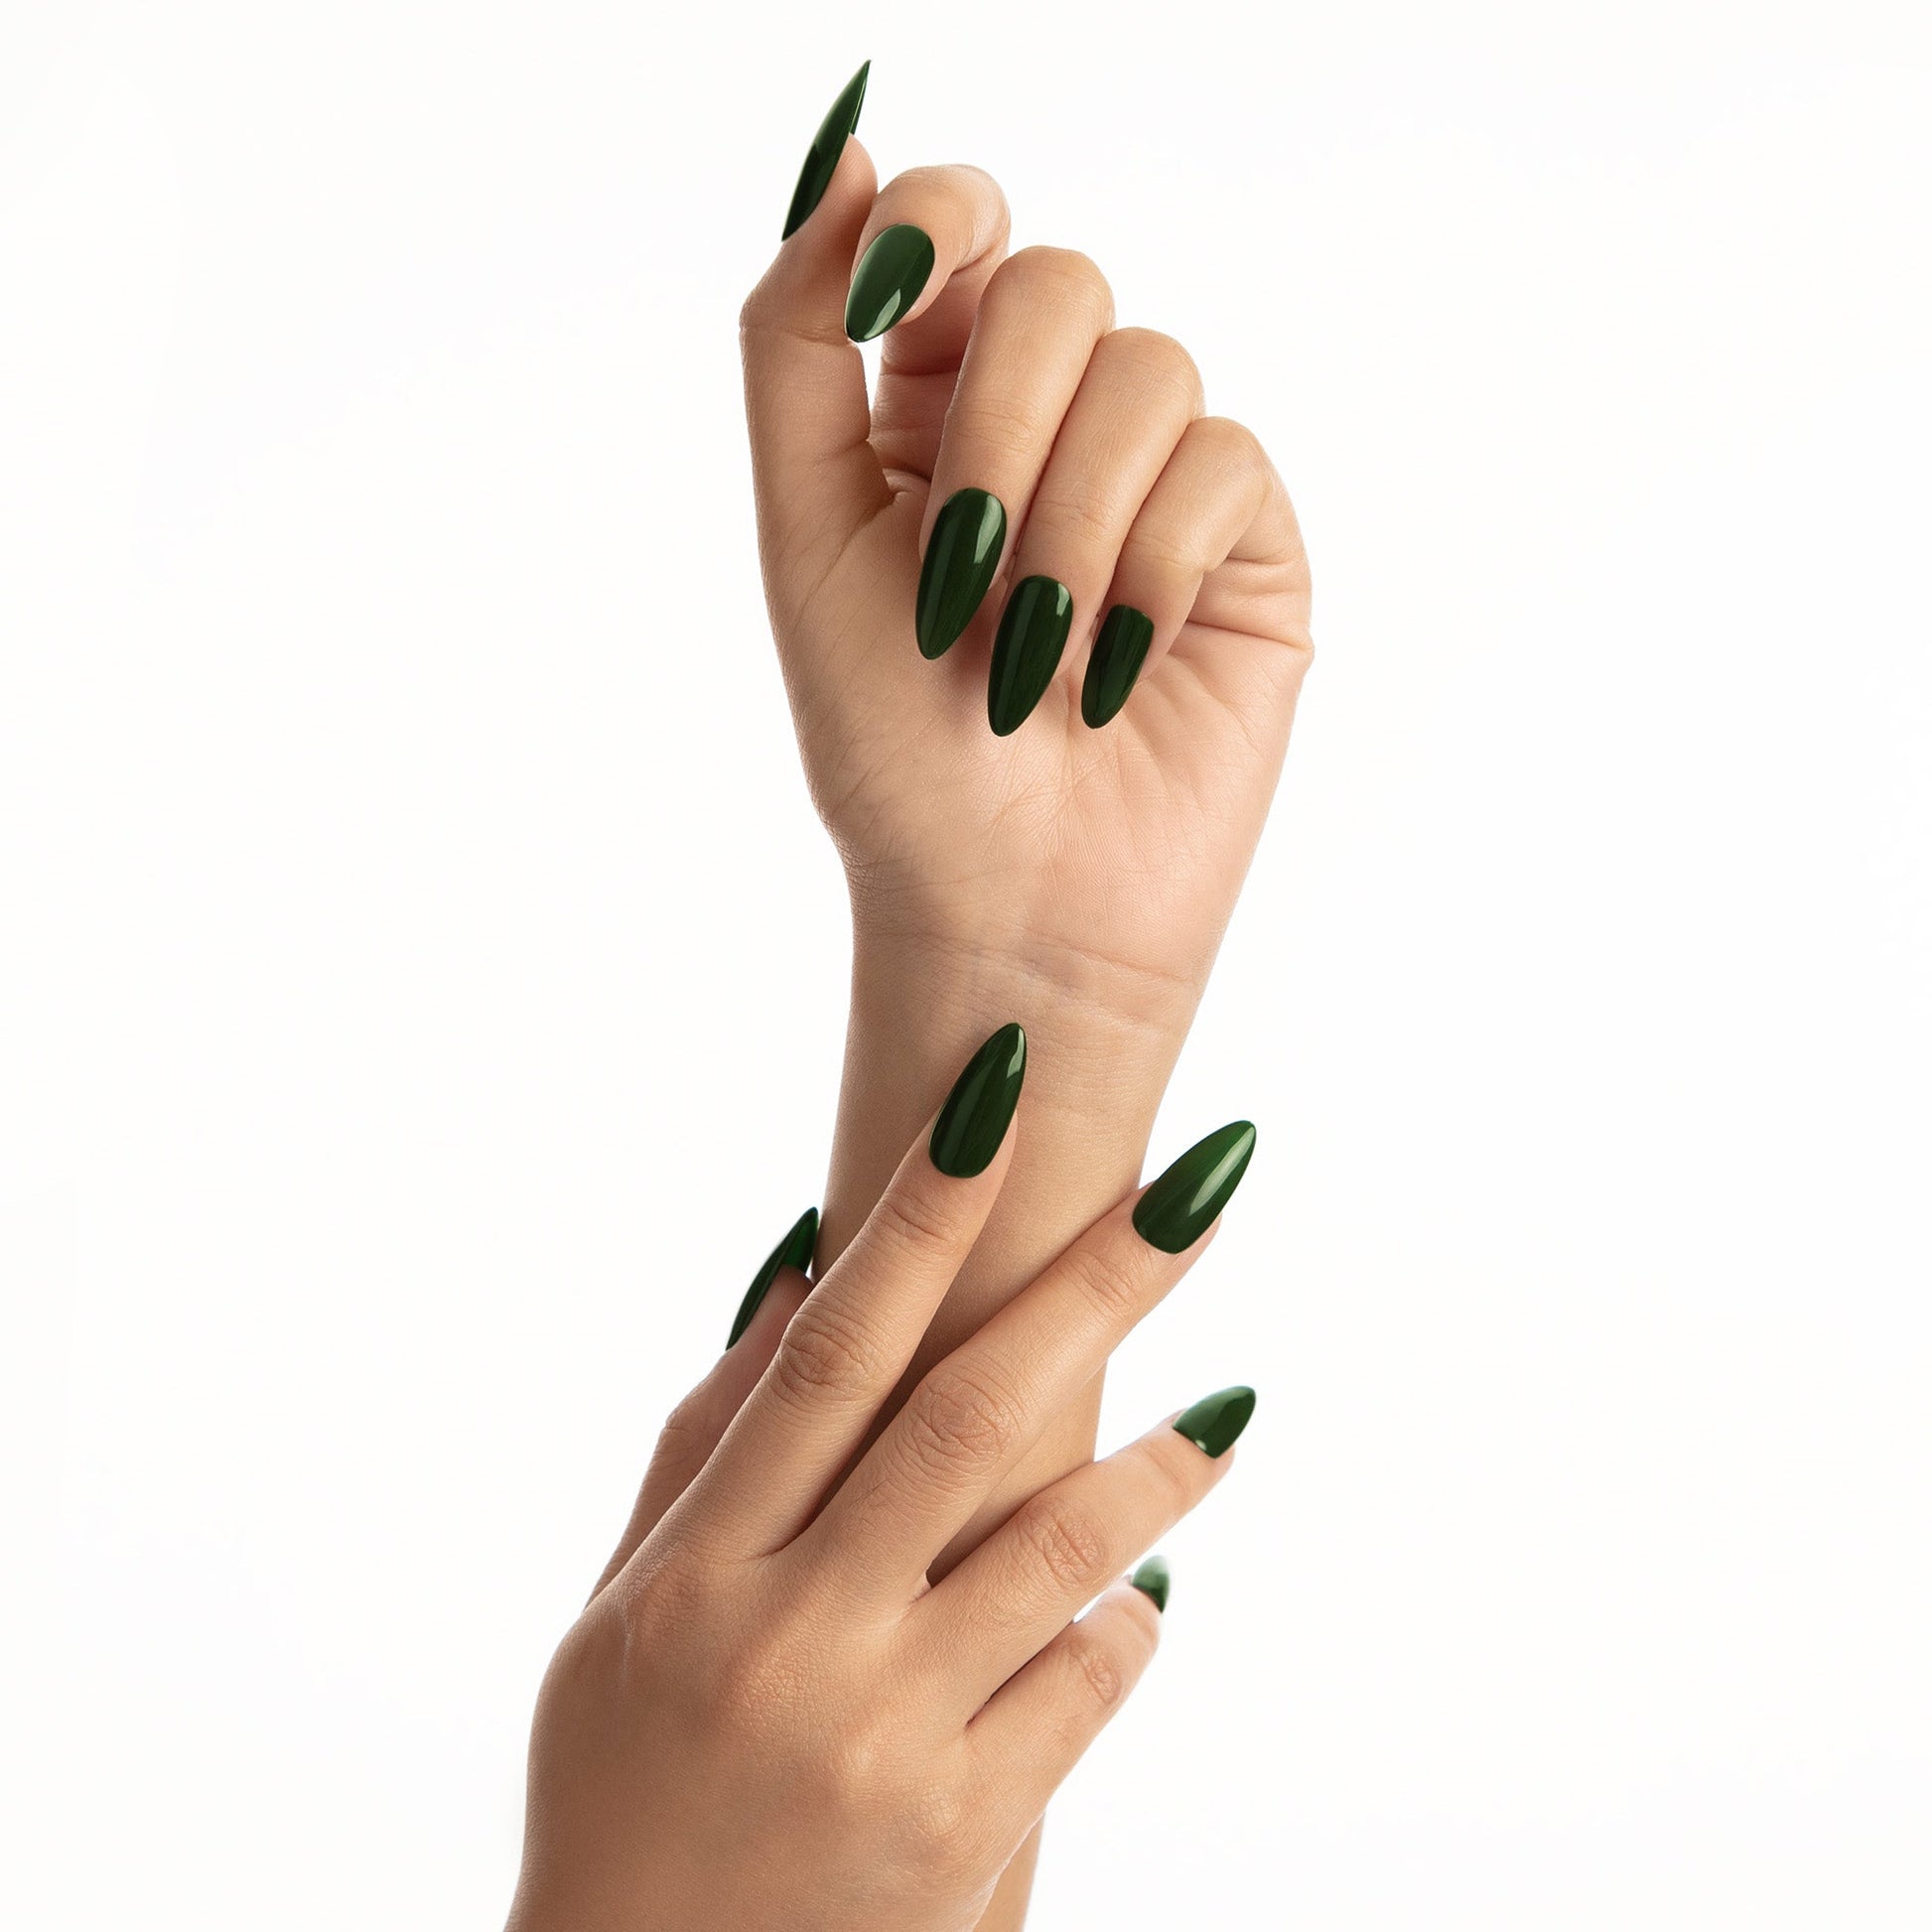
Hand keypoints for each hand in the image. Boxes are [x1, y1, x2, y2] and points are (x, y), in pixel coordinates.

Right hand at [505, 1028, 1257, 1931]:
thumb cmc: (624, 1786)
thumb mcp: (622, 1612)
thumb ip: (708, 1445)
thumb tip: (802, 1276)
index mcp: (695, 1572)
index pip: (830, 1351)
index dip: (918, 1214)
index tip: (998, 1099)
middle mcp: (790, 1639)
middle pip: (967, 1415)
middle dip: (1095, 1284)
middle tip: (1197, 1185)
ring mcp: (883, 1740)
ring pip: (1058, 1549)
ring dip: (1159, 1458)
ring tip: (1231, 1399)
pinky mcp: (963, 1839)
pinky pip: (1086, 1689)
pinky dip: (1128, 1617)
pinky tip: (1146, 1581)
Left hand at [742, 120, 1312, 1046]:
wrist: (1011, 909)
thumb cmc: (893, 750)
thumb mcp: (806, 538)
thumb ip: (797, 345)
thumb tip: (849, 149)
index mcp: (930, 410)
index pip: (961, 232)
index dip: (941, 230)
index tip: (900, 299)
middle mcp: (1053, 428)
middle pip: (1060, 286)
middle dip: (997, 430)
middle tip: (962, 574)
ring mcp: (1158, 483)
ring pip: (1151, 370)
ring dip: (1069, 523)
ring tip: (1034, 656)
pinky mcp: (1247, 546)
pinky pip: (1226, 462)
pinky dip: (1154, 566)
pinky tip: (1118, 662)